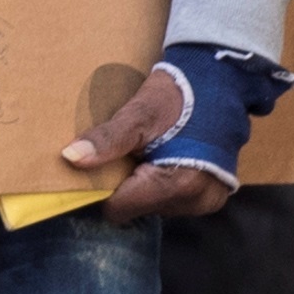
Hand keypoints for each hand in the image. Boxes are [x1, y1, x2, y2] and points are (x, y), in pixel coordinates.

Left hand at [61, 65, 235, 222]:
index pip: (119, 209)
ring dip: (144, 184)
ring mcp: (206, 202)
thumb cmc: (178, 96)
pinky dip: (161, 183)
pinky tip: (164, 158)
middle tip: (132, 151)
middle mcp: (196, 201)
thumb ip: (107, 140)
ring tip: (151, 152)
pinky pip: (170, 200)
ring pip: (152, 206)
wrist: (221, 84)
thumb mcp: (138, 114)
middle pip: (136, 209)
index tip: (104, 163)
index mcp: (179, 184)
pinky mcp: (210, 199)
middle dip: (126, 183)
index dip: (104, 188)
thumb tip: (72, 158)